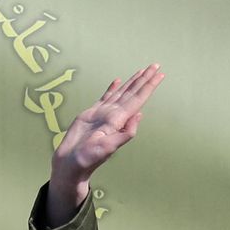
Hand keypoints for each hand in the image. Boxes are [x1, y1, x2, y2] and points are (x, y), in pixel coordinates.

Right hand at [47, 63, 162, 222]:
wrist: (70, 164)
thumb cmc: (87, 159)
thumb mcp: (108, 148)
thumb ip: (125, 133)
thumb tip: (140, 114)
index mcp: (119, 120)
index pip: (138, 99)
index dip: (148, 86)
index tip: (159, 74)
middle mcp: (114, 115)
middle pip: (132, 93)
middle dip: (144, 79)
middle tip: (155, 65)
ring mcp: (103, 114)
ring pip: (121, 93)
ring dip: (131, 82)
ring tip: (142, 71)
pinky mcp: (91, 114)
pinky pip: (105, 97)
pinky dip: (112, 88)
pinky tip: (117, 81)